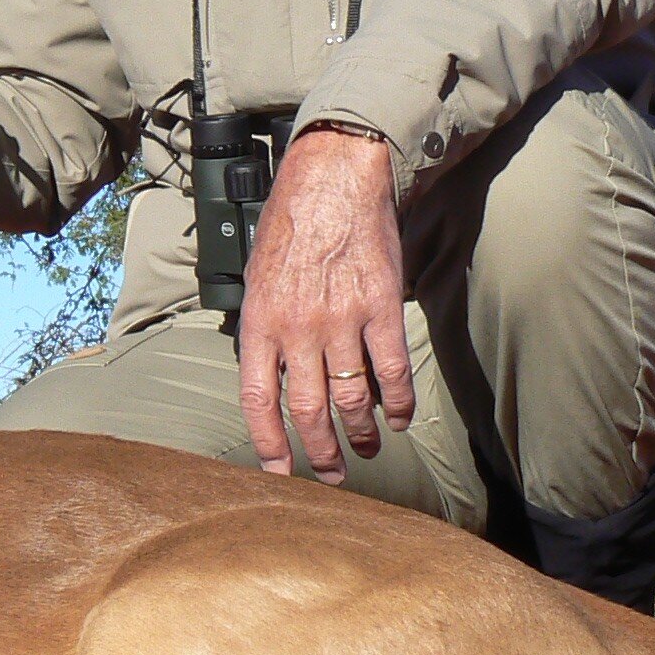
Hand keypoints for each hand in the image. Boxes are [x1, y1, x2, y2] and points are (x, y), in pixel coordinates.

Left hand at [236, 126, 414, 482]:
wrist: (333, 180)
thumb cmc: (290, 224)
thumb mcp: (256, 275)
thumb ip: (262, 327)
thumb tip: (268, 372)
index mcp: (260, 322)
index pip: (258, 399)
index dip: (268, 443)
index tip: (279, 472)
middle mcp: (297, 328)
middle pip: (308, 410)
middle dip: (320, 451)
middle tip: (331, 473)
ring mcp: (340, 320)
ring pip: (351, 398)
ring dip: (360, 433)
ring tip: (367, 449)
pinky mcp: (381, 308)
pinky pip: (391, 370)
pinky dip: (397, 402)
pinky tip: (399, 418)